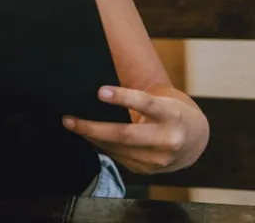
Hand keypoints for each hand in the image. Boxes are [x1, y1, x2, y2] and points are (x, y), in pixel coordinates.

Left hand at [64, 85, 206, 173]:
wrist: (193, 141)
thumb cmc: (169, 113)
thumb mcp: (162, 102)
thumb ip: (137, 101)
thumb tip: (97, 96)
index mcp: (172, 115)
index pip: (146, 103)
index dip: (123, 97)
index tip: (100, 91)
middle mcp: (168, 139)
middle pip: (125, 134)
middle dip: (93, 128)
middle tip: (68, 119)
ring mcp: (159, 159)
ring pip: (117, 148)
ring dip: (90, 137)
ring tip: (72, 125)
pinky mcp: (148, 170)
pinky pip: (117, 157)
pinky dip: (100, 146)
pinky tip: (88, 137)